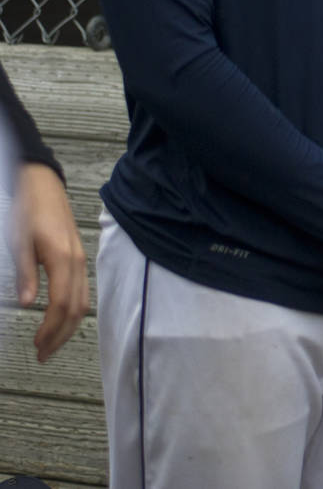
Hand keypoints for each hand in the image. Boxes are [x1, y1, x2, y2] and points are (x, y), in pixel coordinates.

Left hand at [11, 163, 86, 361]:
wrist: (44, 188)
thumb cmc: (29, 213)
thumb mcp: (18, 243)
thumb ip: (25, 275)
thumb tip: (27, 304)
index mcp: (62, 260)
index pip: (61, 305)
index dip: (50, 329)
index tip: (36, 345)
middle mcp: (77, 263)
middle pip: (76, 309)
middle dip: (61, 336)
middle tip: (42, 355)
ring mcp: (81, 261)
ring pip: (83, 303)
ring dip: (68, 327)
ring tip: (51, 344)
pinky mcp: (79, 259)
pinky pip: (83, 292)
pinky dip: (74, 312)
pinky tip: (61, 320)